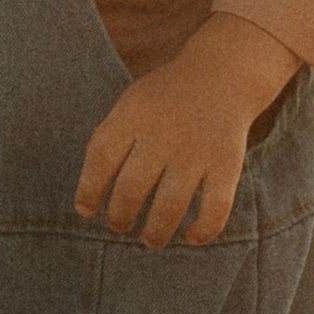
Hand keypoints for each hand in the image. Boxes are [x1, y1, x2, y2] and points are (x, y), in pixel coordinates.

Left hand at [74, 13, 299, 247]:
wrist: (222, 74)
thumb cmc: (165, 101)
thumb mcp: (130, 106)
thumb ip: (108, 144)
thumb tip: (87, 205)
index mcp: (133, 116)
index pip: (101, 160)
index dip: (89, 191)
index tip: (87, 210)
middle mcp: (163, 134)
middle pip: (131, 190)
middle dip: (120, 218)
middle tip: (120, 224)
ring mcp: (196, 150)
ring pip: (169, 208)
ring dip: (155, 234)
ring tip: (150, 239)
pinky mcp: (227, 165)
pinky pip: (214, 210)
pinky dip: (202, 232)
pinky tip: (190, 236)